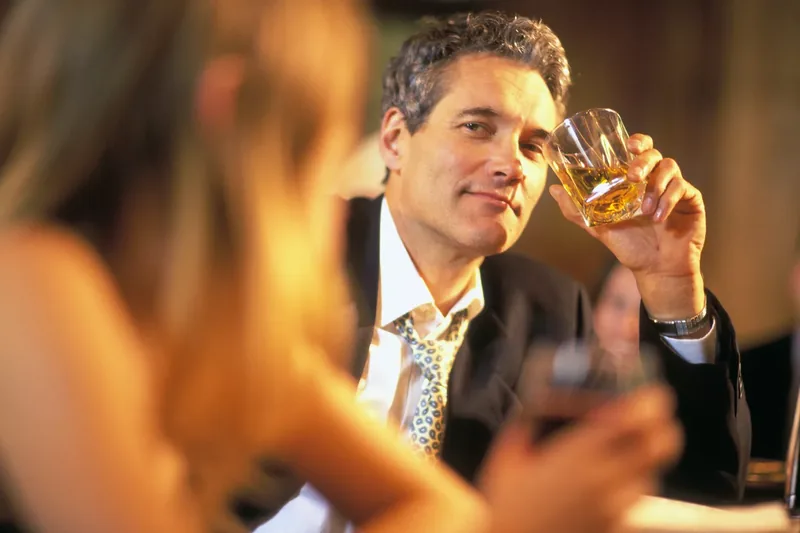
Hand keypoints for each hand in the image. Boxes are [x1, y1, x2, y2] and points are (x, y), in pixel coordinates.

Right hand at [478, 385, 682, 532]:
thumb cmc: (507, 508)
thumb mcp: (508, 457)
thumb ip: (527, 425)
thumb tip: (538, 404)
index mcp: (579, 456)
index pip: (634, 420)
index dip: (650, 402)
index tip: (651, 392)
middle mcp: (605, 481)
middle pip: (660, 446)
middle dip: (661, 426)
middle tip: (649, 415)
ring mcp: (615, 509)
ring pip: (651, 474)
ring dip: (644, 457)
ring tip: (623, 449)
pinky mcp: (614, 528)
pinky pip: (635, 500)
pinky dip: (630, 484)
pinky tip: (606, 482)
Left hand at [549, 134, 705, 318]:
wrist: (655, 269)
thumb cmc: (630, 245)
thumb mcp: (599, 227)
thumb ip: (577, 210)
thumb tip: (554, 189)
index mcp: (637, 180)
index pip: (639, 150)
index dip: (637, 141)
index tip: (628, 146)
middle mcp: (656, 179)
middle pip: (655, 153)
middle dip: (643, 160)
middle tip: (632, 176)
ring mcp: (675, 187)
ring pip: (670, 168)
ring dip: (655, 185)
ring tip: (645, 209)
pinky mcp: (691, 200)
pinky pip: (683, 188)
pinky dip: (668, 200)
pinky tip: (659, 217)